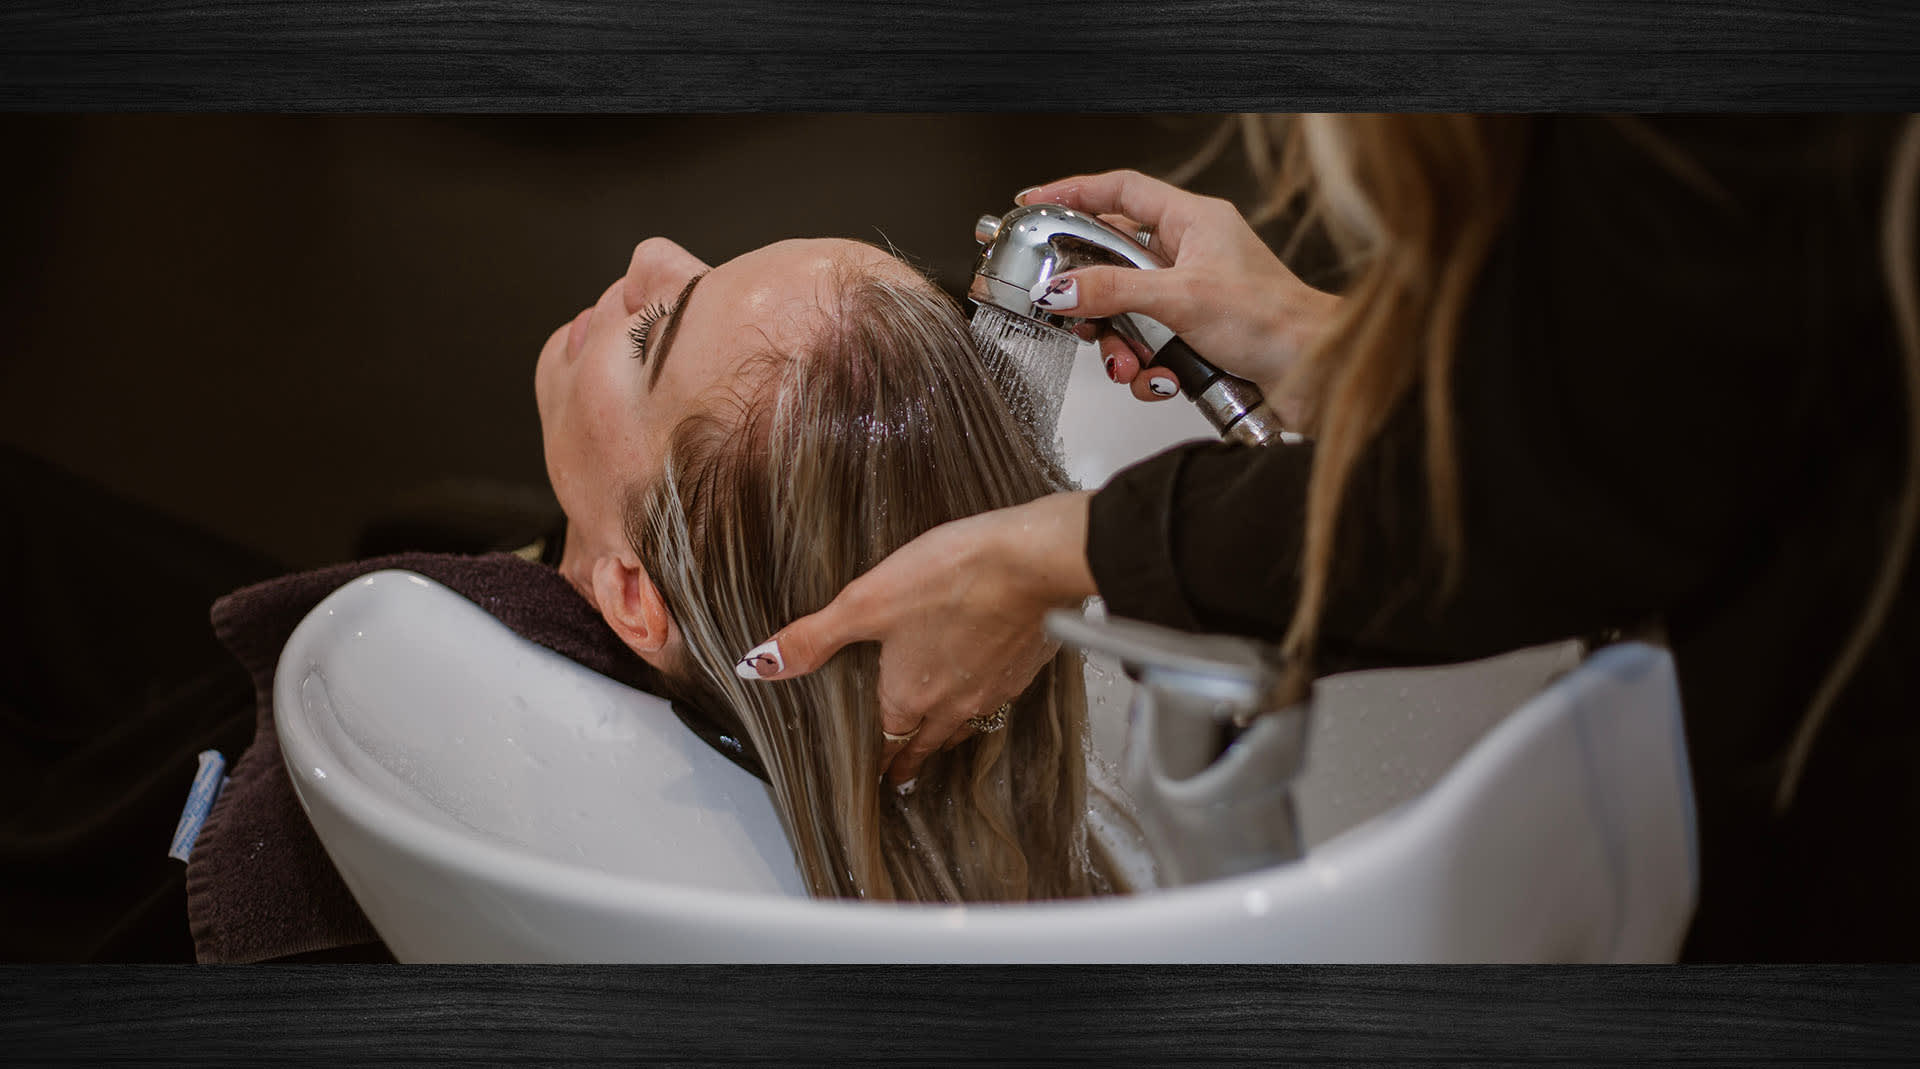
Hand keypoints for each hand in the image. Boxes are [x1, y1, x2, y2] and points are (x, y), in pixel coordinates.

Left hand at [733, 492, 1097, 785]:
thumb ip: (812, 637)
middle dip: (911, 758)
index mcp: (909, 696)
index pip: (888, 744)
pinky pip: (998, 697)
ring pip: (965, 725)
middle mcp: (952, 704)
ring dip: (947, 734)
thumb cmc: (951, 577)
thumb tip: (758, 666)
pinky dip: (984, 698)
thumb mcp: (866, 602)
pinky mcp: (1024, 667)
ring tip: (939, 737)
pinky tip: (985, 680)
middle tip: (902, 773)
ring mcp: (994, 689)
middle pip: (927, 743)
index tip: (875, 777)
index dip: (879, 762)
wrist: (1032, 563)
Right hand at [1017, 169, 1337, 419]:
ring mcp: (1191, 296)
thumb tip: (1061, 289)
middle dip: (1093, 299)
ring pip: (1126, 313)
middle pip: (1113, 262)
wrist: (1315, 374)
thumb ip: (1114, 292)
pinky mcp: (1194, 336)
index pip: (1120, 190)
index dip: (1074, 192)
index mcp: (1193, 221)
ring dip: (1120, 345)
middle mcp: (1191, 254)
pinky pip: (1147, 347)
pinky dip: (1146, 369)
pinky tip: (1162, 380)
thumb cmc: (1276, 321)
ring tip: (1129, 364)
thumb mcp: (1181, 299)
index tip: (1035, 203)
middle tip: (1072, 313)